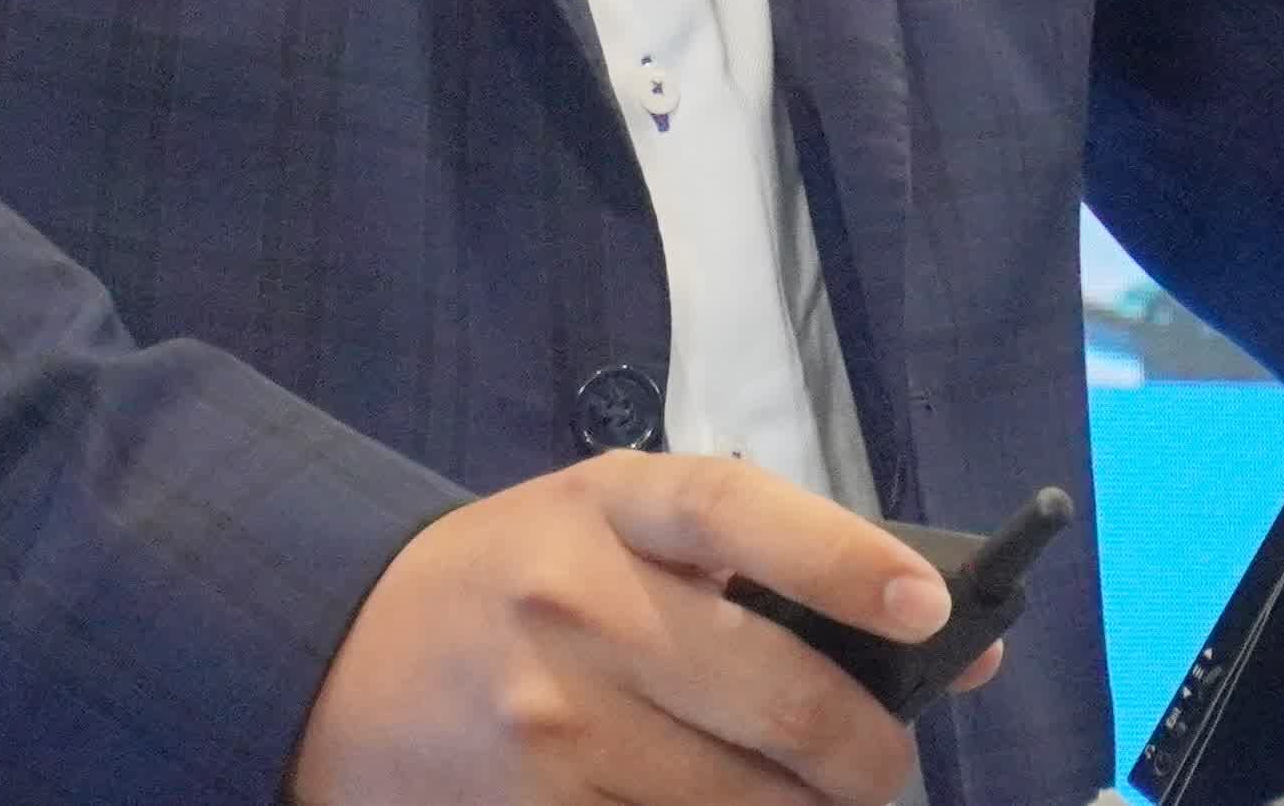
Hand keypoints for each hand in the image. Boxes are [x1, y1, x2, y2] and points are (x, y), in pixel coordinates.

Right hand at [288, 450, 988, 805]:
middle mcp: (581, 605)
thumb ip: (764, 562)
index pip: (739, 511)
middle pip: (775, 690)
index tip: (927, 605)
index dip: (843, 556)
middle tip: (880, 763)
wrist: (334, 652)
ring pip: (740, 799)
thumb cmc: (515, 580)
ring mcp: (552, 723)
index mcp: (610, 507)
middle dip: (866, 748)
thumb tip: (949, 633)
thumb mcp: (614, 528)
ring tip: (813, 802)